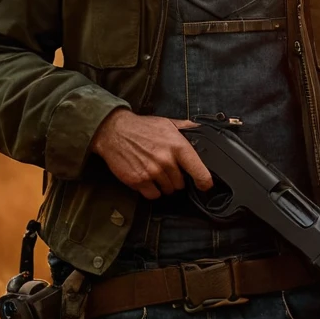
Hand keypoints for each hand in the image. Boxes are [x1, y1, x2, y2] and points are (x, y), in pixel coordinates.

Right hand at [90, 109, 213, 199]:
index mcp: (178, 146)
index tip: (205, 185)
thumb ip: (186, 128)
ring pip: (168, 190)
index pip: (199, 171)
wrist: (114, 131)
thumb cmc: (142, 128)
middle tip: (166, 168)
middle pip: (181, 184)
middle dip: (176, 178)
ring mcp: (152, 172)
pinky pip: (153, 195)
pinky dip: (151, 190)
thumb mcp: (167, 123)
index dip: (204, 182)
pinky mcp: (138, 181)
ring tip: (154, 171)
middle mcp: (166, 160)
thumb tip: (201, 130)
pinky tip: (147, 179)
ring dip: (163, 185)